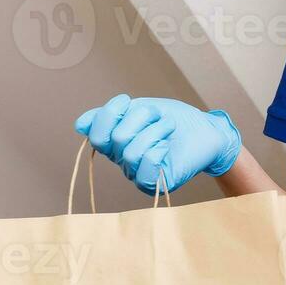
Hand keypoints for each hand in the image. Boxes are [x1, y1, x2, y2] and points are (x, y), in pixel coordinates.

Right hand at [74, 94, 241, 194]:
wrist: (206, 129)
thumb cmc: (174, 119)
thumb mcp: (138, 109)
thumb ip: (109, 116)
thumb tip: (79, 125)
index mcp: (116, 144)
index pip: (97, 134)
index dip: (110, 113)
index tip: (127, 101)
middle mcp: (124, 162)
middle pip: (117, 139)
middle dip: (140, 118)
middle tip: (157, 115)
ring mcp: (140, 174)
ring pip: (132, 152)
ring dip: (155, 130)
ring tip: (168, 127)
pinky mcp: (159, 184)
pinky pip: (146, 170)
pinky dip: (157, 151)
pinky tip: (167, 145)